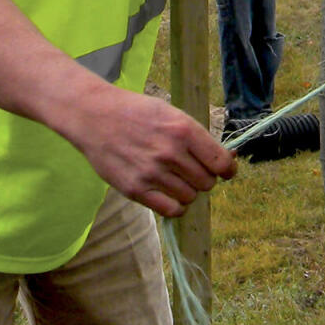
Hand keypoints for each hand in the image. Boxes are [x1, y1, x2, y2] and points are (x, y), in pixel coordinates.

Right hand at [66, 86, 236, 218]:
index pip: (221, 163)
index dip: (228, 170)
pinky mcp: (135, 189)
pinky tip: (170, 195)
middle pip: (207, 182)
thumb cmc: (138, 113)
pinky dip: (176, 206)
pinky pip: (170, 210)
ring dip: (188, 191)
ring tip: (176, 179)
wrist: (96, 117)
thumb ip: (199, 138)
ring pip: (190, 196)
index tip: (226, 172)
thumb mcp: (173, 115)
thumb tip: (228, 161)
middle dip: (204, 178)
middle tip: (191, 170)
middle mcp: (170, 152)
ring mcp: (152, 173)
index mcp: (184, 130)